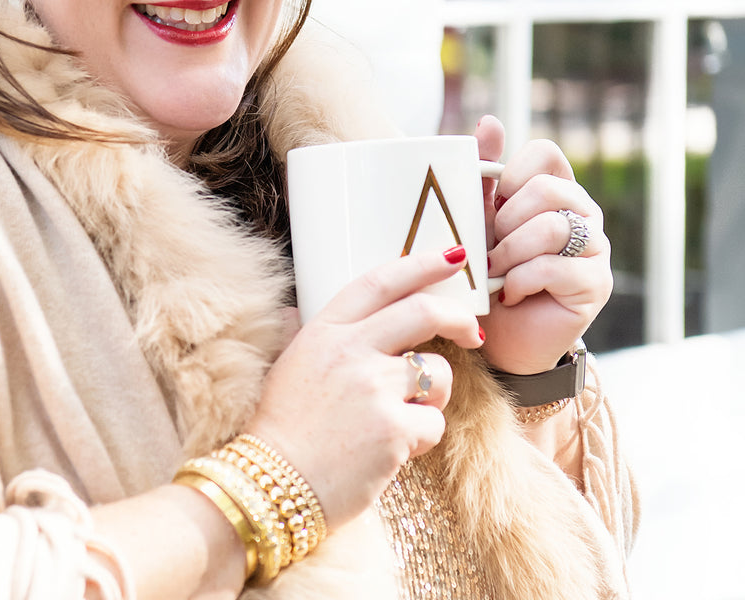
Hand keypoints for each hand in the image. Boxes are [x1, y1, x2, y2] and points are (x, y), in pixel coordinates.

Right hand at [245, 247, 484, 530]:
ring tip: (402, 418)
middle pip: (423, 312)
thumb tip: (294, 310)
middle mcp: (350, 349)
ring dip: (433, 396)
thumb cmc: (280, 429)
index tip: (452, 258)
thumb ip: (300, 333)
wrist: (271, 486)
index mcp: (325, 330)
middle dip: (459, 317)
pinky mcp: (393, 428)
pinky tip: (391, 451)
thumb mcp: (286, 365)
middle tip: (474, 332)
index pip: (380, 281)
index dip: (420, 264)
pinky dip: (421, 439)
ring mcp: (373, 387)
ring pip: (438, 374)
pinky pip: (434, 423)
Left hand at [474, 115, 611, 375]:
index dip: (512, 173)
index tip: (493, 203)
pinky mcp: (595, 284)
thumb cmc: (486, 271)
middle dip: (506, 220)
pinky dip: (519, 281)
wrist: (498, 335)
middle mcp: (583, 213)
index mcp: (556, 189)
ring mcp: (595, 248)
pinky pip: (553, 267)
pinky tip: (509, 293)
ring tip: (494, 272)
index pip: (546, 153)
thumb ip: (483, 174)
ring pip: (552, 227)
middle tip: (488, 247)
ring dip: (509, 252)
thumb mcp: (478, 219)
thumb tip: (490, 121)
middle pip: (548, 189)